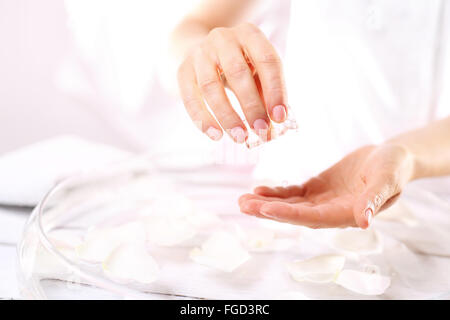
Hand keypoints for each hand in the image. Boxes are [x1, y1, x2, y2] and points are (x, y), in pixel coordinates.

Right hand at [177, 23, 287, 142]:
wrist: (203, 51)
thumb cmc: (240, 65)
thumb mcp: (258, 71)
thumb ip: (266, 95)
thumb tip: (272, 128)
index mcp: (250, 35)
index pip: (267, 60)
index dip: (275, 89)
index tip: (279, 117)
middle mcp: (223, 38)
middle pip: (238, 72)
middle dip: (251, 104)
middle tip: (260, 129)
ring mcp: (200, 53)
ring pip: (210, 86)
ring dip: (227, 115)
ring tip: (239, 137)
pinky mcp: (183, 70)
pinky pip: (190, 97)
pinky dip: (202, 118)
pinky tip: (216, 135)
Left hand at [239, 144, 415, 228]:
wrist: (392, 158)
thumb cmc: (394, 168)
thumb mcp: (387, 180)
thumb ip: (374, 200)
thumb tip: (364, 221)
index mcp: (346, 214)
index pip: (312, 218)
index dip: (288, 214)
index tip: (265, 209)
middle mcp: (330, 212)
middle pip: (294, 214)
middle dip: (268, 210)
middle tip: (243, 205)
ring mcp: (322, 201)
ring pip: (290, 205)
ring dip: (266, 203)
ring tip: (243, 200)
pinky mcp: (317, 189)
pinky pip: (293, 193)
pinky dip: (276, 192)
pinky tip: (259, 190)